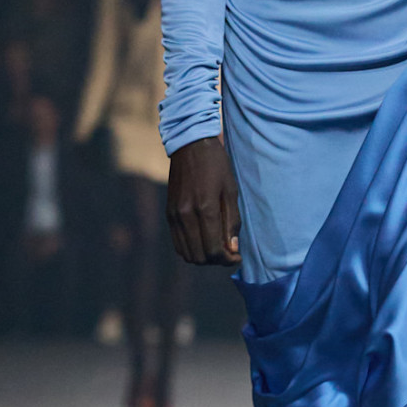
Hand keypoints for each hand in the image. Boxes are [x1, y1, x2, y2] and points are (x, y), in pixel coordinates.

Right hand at [167, 135, 240, 265]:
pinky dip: (190, 248)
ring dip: (203, 256)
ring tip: (216, 247)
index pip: (213, 250)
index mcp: (205, 208)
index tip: (237, 256)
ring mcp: (174, 215)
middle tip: (228, 253)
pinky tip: (203, 240)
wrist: (190, 145)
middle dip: (216, 260)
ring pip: (186, 253)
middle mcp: (186, 215)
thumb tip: (232, 248)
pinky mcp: (169, 213)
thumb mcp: (231, 190)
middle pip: (199, 256)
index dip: (227, 259)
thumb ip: (232, 221)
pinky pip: (177, 243)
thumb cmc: (216, 165)